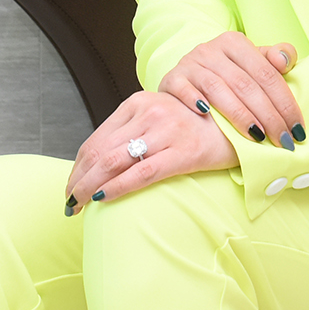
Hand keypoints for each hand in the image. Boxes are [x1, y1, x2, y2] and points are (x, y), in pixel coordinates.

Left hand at [64, 91, 236, 210]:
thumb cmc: (195, 125)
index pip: (96, 139)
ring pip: (114, 162)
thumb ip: (133, 131)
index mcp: (137, 102)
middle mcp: (148, 112)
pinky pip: (142, 173)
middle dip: (78, 181)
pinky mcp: (184, 152)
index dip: (78, 167)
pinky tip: (103, 200)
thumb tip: (100, 162)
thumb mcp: (159, 117)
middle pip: (100, 152)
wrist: (239, 122)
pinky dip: (116, 188)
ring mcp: (166, 130)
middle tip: (69, 203)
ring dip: (90, 187)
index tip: (71, 186)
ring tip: (79, 207)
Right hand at [158, 32, 302, 149]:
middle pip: (245, 84)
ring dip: (239, 115)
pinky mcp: (171, 78)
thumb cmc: (229, 74)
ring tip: (257, 136)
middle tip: (283, 140)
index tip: (297, 128)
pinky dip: (194, 100)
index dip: (285, 102)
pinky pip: (182, 89)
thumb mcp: (252, 64)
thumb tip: (284, 60)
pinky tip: (207, 116)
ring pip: (217, 89)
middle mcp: (211, 49)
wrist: (188, 77)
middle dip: (268, 115)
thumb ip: (274, 59)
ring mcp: (189, 63)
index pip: (266, 73)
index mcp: (235, 42)